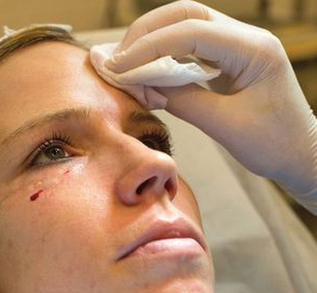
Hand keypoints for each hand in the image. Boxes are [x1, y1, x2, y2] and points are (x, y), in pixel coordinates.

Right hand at [103, 0, 316, 210]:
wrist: (300, 153)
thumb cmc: (272, 144)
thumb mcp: (224, 125)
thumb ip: (183, 100)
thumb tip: (143, 85)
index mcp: (253, 49)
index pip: (191, 32)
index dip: (149, 47)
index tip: (119, 67)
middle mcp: (246, 37)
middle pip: (185, 14)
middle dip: (146, 34)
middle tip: (118, 61)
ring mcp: (237, 44)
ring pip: (184, 24)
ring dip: (151, 41)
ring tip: (126, 67)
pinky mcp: (228, 57)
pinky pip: (189, 45)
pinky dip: (163, 55)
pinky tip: (146, 73)